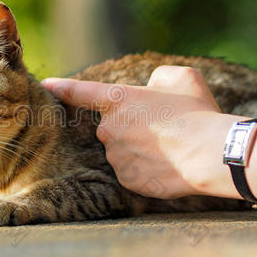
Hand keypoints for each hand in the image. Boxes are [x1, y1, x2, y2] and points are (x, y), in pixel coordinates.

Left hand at [42, 66, 243, 198]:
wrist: (209, 153)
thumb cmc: (197, 112)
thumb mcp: (181, 78)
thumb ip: (159, 78)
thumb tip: (151, 88)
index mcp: (118, 99)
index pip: (81, 92)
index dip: (62, 87)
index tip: (46, 85)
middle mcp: (109, 128)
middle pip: (113, 126)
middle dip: (133, 127)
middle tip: (165, 129)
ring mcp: (116, 156)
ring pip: (123, 150)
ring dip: (141, 148)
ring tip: (171, 148)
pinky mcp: (126, 179)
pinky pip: (132, 171)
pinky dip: (147, 168)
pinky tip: (167, 166)